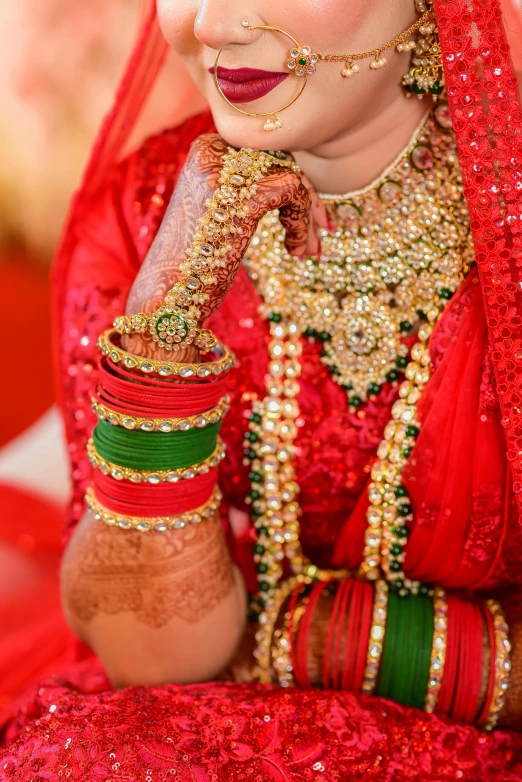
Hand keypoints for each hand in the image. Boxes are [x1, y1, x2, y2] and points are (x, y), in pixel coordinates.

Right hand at [123, 134, 325, 359]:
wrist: (168, 296)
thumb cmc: (194, 261)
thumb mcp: (216, 212)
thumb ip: (242, 189)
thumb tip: (291, 181)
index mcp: (205, 150)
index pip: (263, 151)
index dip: (291, 180)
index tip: (309, 214)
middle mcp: (213, 150)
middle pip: (281, 159)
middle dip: (306, 198)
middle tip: (320, 232)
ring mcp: (229, 170)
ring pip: (292, 175)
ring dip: (307, 217)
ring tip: (309, 250)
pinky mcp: (246, 196)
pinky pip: (295, 193)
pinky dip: (301, 224)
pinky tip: (295, 251)